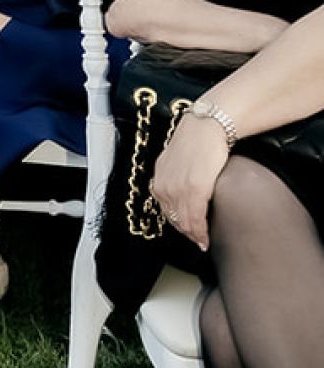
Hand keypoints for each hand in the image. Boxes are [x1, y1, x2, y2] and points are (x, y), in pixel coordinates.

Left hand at [151, 108, 232, 253]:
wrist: (207, 124)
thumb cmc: (197, 139)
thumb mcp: (177, 159)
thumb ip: (176, 175)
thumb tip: (183, 190)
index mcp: (159, 178)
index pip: (166, 209)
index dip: (177, 223)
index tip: (186, 231)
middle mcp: (164, 185)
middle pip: (174, 218)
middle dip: (186, 232)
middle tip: (197, 241)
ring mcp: (179, 188)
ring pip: (184, 222)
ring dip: (194, 235)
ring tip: (202, 242)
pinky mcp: (195, 188)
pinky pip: (196, 218)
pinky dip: (200, 231)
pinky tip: (205, 238)